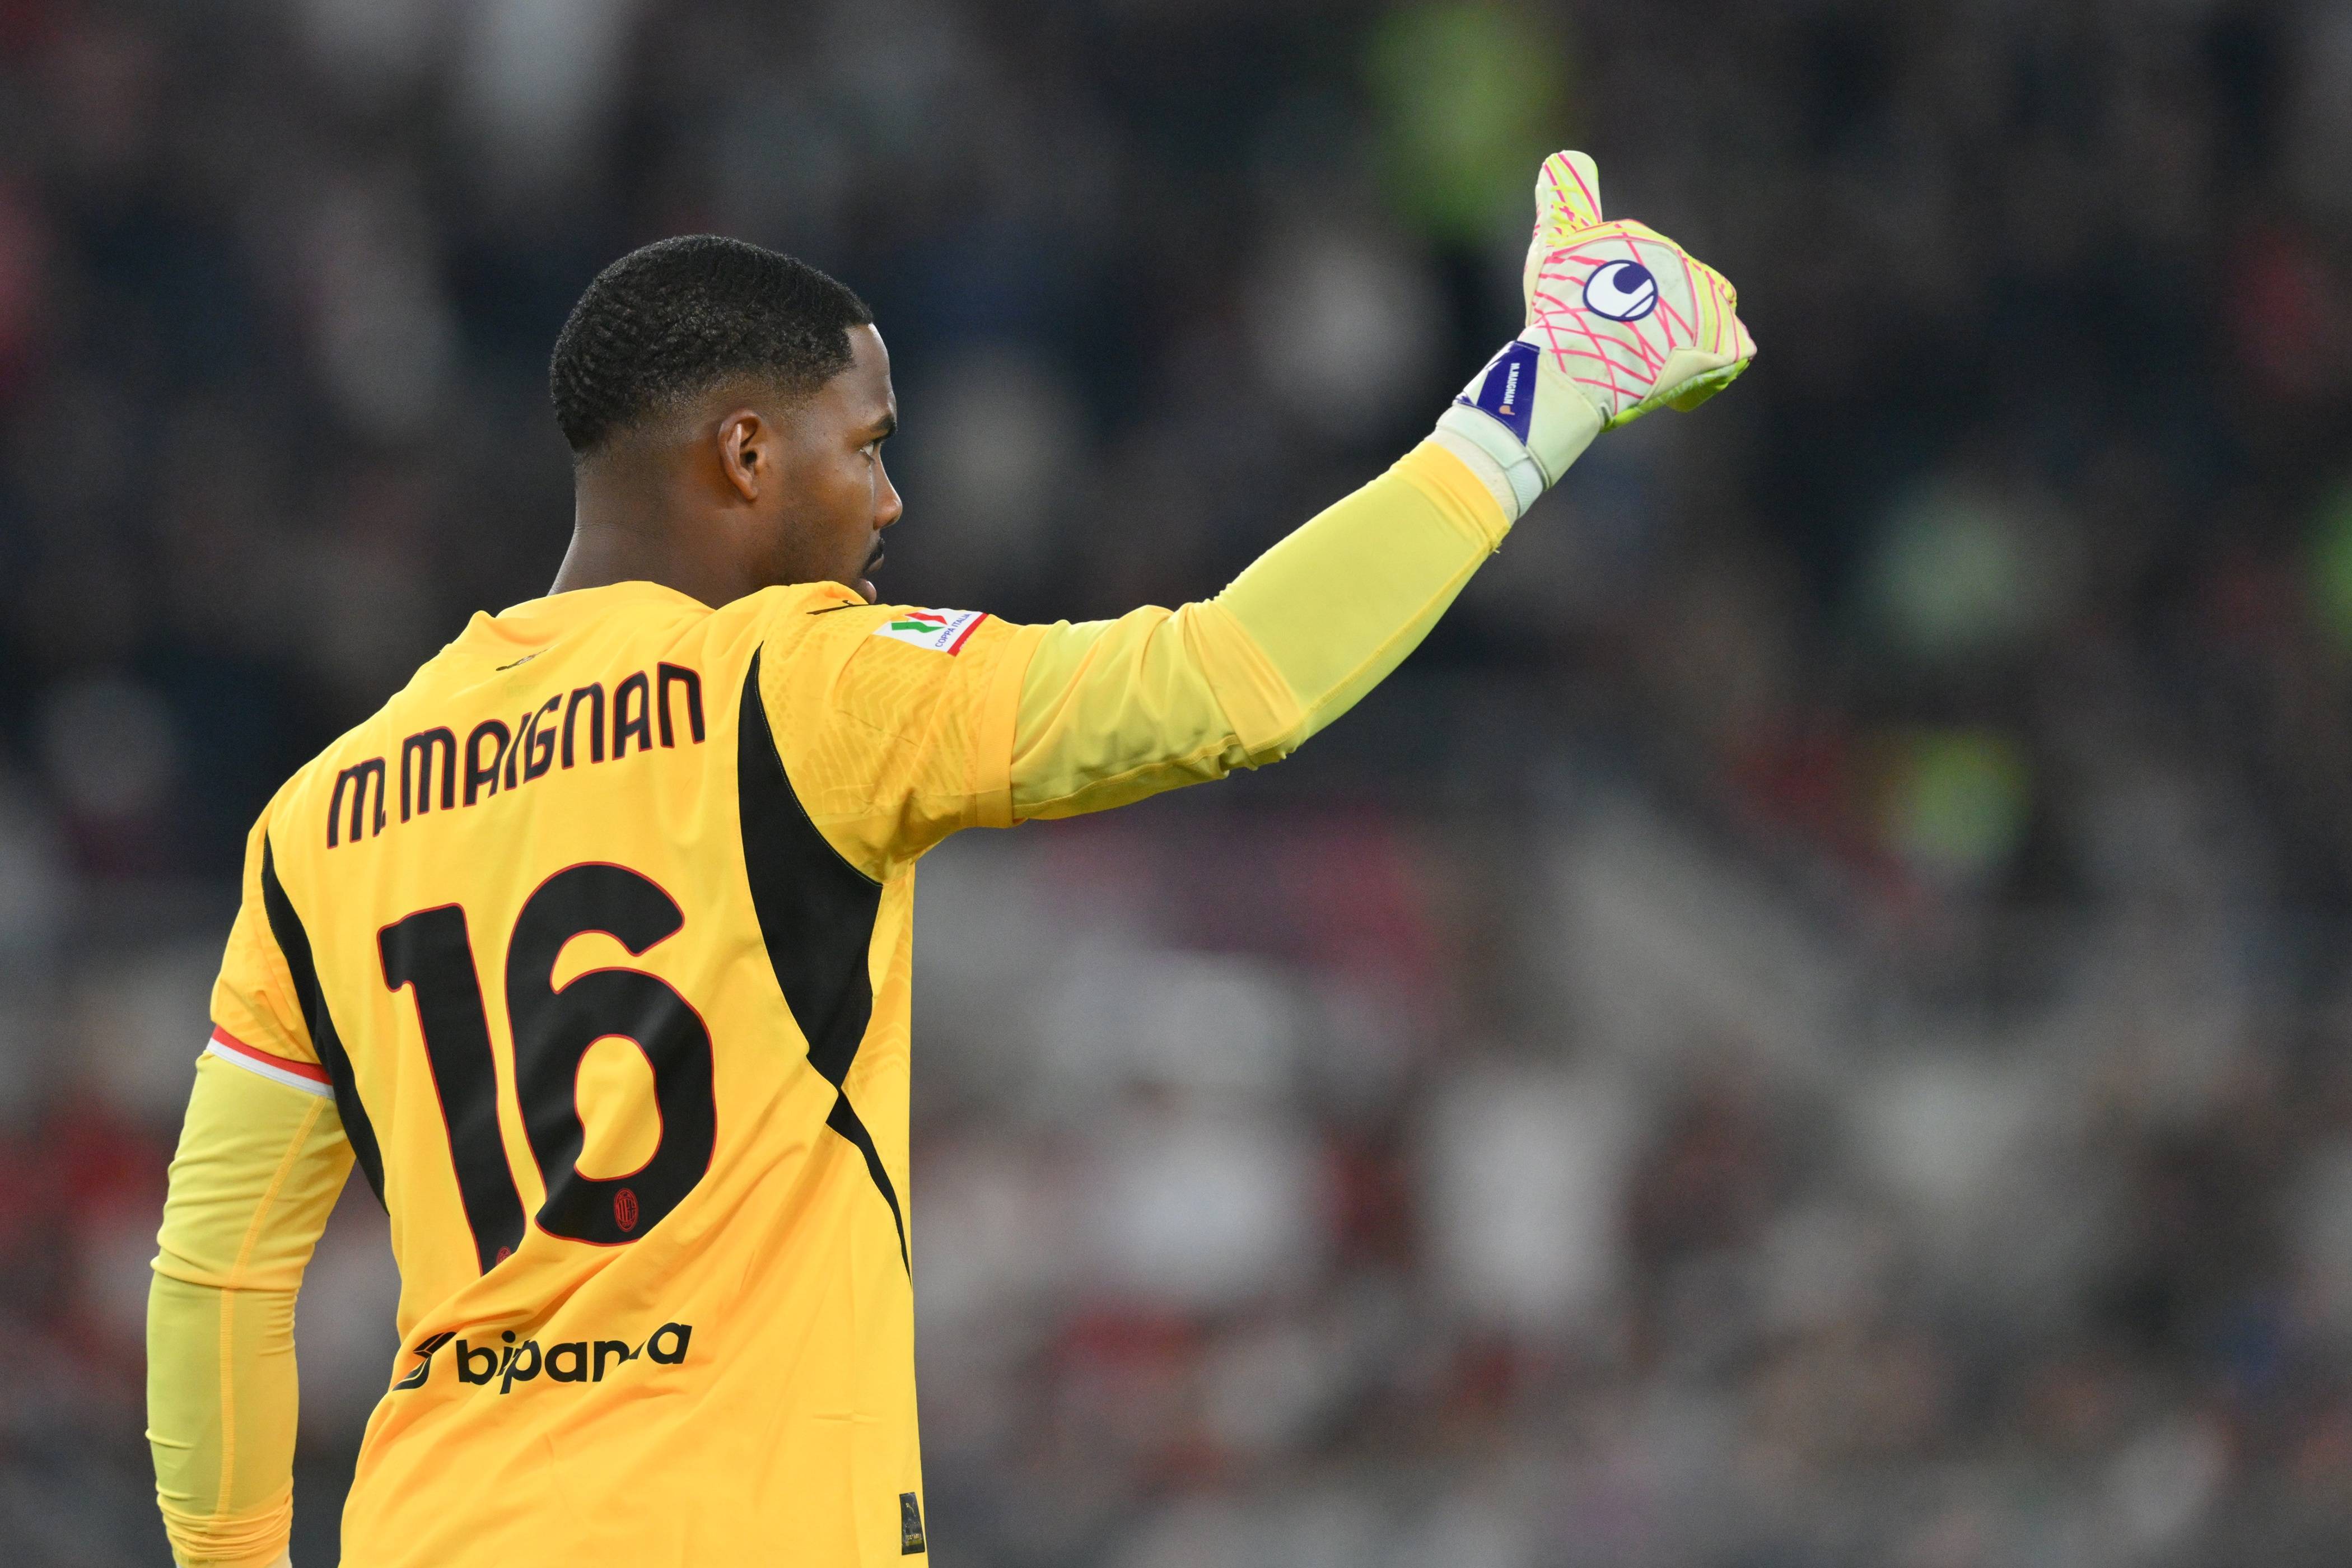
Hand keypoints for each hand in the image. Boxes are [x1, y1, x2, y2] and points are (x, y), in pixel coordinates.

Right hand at [1438, 150, 1754, 509]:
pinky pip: (1732, 349)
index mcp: (1638, 240)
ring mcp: (1704, 301)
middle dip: (1653, 318)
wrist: (1578, 360)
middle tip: (1618, 350)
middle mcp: (1679, 262)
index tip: (1597, 320)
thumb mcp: (1550, 247)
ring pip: (1705, 317)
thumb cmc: (1557, 309)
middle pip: (1674, 291)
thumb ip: (1560, 202)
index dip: (1621, 295)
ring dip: (1684, 339)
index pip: (1642, 265)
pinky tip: (1686, 382)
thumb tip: (1560, 157)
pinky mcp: (1722, 339)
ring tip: (1649, 369)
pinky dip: (1715, 363)